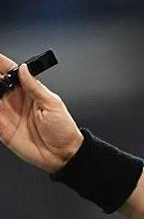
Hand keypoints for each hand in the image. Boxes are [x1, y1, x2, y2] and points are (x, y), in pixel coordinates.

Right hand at [0, 53, 82, 172]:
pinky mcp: (2, 128)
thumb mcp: (52, 105)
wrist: (63, 154)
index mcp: (29, 91)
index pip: (10, 72)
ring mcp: (7, 113)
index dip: (1, 64)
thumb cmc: (63, 129)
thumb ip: (35, 87)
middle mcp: (15, 100)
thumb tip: (23, 68)